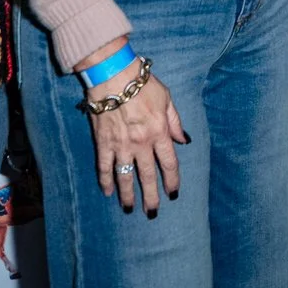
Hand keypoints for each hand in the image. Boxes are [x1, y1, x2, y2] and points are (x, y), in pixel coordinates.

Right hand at [78, 44, 185, 216]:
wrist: (113, 75)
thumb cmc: (142, 84)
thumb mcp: (166, 98)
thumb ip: (175, 122)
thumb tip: (183, 141)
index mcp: (159, 132)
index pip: (169, 163)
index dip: (172, 180)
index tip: (173, 194)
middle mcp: (141, 143)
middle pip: (148, 176)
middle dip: (151, 197)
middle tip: (152, 213)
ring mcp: (121, 145)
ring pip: (125, 176)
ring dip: (128, 195)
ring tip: (129, 209)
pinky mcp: (103, 142)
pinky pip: (104, 166)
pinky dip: (105, 180)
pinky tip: (108, 192)